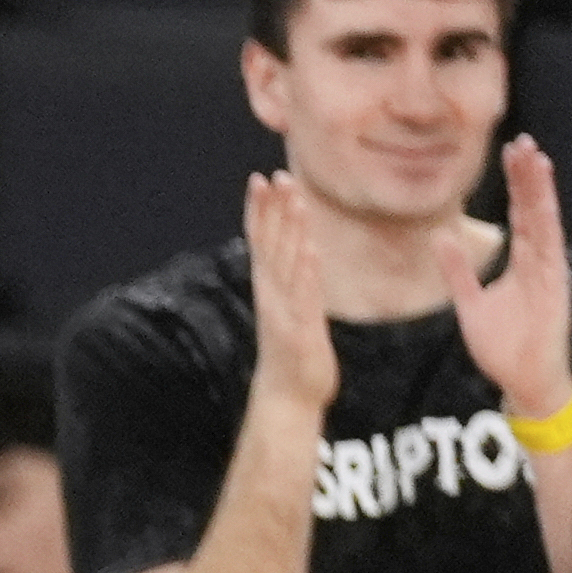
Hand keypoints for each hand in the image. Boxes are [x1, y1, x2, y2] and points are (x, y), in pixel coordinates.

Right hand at [241, 170, 338, 416]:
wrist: (288, 397)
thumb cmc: (293, 354)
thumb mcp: (294, 310)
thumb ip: (296, 278)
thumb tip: (302, 247)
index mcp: (270, 288)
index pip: (262, 240)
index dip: (261, 209)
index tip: (262, 177)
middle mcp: (272, 296)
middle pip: (270, 244)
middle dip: (273, 209)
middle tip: (275, 175)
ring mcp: (284, 312)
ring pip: (286, 263)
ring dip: (290, 231)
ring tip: (295, 200)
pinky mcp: (298, 331)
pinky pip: (304, 297)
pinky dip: (306, 274)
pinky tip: (311, 252)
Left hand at [443, 134, 571, 420]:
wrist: (524, 382)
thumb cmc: (503, 346)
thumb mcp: (470, 303)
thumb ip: (457, 271)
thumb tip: (440, 237)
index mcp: (522, 263)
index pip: (518, 215)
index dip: (514, 184)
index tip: (509, 153)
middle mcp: (539, 261)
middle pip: (533, 210)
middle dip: (528, 176)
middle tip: (521, 141)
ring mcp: (548, 272)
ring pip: (544, 222)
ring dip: (538, 190)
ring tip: (534, 156)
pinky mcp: (553, 286)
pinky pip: (548, 248)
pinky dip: (546, 222)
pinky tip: (542, 198)